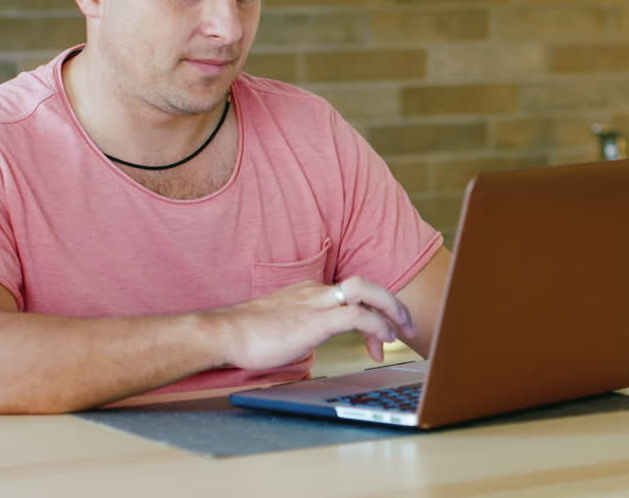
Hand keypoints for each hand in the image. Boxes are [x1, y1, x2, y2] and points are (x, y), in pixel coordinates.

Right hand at [213, 277, 417, 370]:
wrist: (222, 334)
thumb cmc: (244, 335)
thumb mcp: (280, 328)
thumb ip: (298, 329)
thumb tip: (305, 344)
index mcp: (307, 293)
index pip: (350, 293)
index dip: (371, 311)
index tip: (379, 338)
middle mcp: (315, 292)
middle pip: (364, 284)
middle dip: (391, 302)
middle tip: (406, 325)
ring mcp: (315, 303)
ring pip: (366, 291)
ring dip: (390, 309)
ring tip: (402, 330)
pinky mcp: (315, 320)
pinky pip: (357, 316)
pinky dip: (376, 325)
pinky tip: (384, 339)